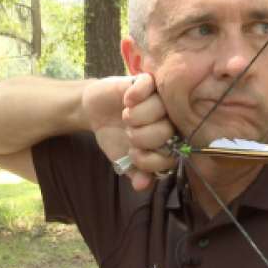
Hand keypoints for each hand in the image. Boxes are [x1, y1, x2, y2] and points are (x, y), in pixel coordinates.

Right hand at [122, 73, 177, 189]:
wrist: (96, 112)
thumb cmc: (116, 136)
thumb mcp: (122, 160)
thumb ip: (136, 173)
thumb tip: (143, 186)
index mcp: (167, 141)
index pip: (171, 155)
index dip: (150, 160)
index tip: (132, 155)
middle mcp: (168, 120)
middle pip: (165, 131)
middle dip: (141, 137)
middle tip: (129, 133)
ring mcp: (159, 98)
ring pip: (158, 109)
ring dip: (135, 116)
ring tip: (125, 115)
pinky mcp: (146, 81)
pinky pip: (148, 85)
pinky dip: (136, 95)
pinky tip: (126, 100)